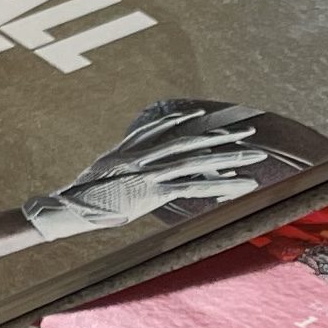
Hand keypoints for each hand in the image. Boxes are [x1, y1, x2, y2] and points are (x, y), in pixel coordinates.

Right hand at [23, 102, 299, 236]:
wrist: (71, 206)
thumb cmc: (84, 196)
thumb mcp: (103, 173)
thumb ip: (120, 164)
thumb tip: (130, 166)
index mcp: (134, 149)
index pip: (168, 130)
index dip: (191, 124)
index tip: (211, 120)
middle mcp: (147, 156)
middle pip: (192, 142)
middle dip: (222, 137)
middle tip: (250, 132)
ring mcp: (152, 172)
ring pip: (199, 162)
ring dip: (230, 158)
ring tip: (255, 156)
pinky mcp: (155, 192)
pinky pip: (193, 188)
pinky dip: (218, 187)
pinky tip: (237, 185)